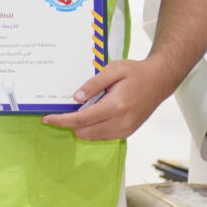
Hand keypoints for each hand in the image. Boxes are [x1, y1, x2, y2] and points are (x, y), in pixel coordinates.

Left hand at [41, 58, 179, 141]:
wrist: (160, 80)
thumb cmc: (136, 72)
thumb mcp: (114, 69)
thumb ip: (94, 83)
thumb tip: (76, 98)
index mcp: (116, 106)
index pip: (81, 120)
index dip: (61, 120)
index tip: (47, 119)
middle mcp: (121, 122)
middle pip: (84, 132)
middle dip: (69, 124)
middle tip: (63, 111)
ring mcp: (125, 130)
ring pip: (92, 137)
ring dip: (81, 127)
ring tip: (82, 110)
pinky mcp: (127, 132)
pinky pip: (102, 136)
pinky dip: (92, 129)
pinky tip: (93, 115)